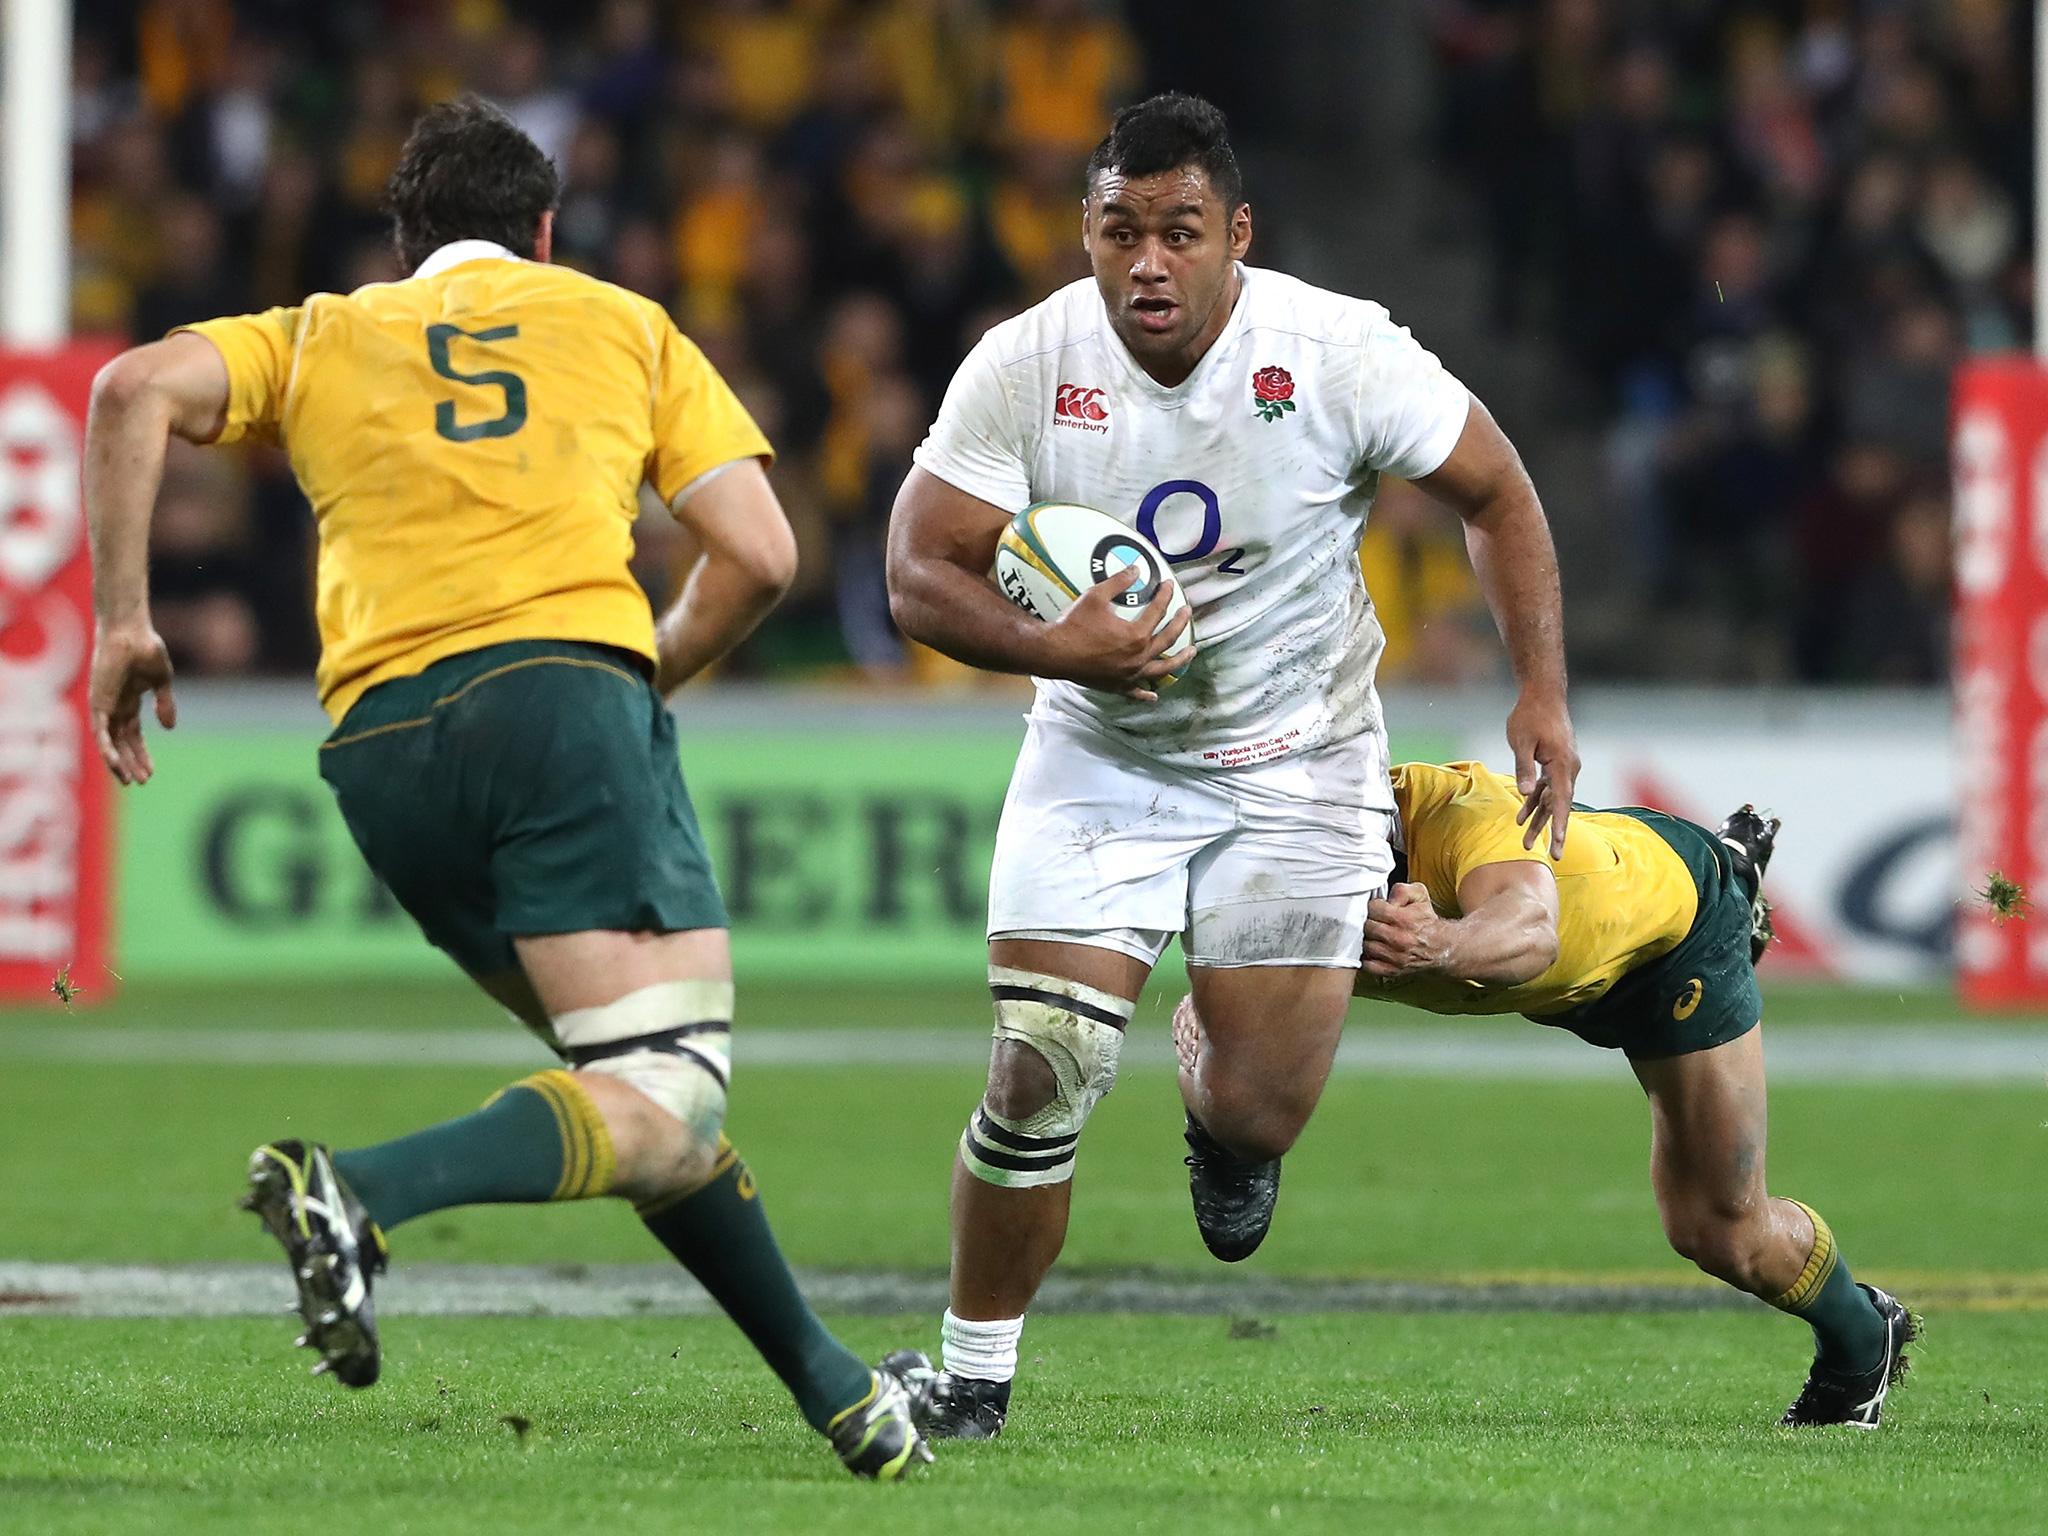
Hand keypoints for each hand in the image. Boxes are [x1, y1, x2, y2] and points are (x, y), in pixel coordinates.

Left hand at [90, 621, 176, 785]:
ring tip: (130, 780)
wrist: (131, 632)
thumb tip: (169, 728)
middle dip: (132, 763)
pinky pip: (100, 732)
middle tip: (141, 782)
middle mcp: (113, 706)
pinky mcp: (98, 702)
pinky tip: (115, 764)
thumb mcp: (162, 682)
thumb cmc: (146, 649)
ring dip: (119, 763)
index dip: (141, 754)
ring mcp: (104, 705)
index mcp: (128, 701)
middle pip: (122, 743)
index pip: (133, 735)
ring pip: (109, 742)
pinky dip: (107, 749)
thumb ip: (164, 704)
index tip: (151, 773)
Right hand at [1038, 567, 1194, 701]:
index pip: (1158, 612)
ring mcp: (1129, 675)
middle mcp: (1138, 658)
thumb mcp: (1096, 597)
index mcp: (1136, 636)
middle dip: (1179, 624)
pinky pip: (1135, 691)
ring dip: (1178, 660)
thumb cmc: (1074, 625)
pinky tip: (1153, 695)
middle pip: (1167, 640)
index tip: (1168, 585)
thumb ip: (1118, 582)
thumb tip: (1135, 570)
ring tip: (1190, 653)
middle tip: (1186, 613)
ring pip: (1161, 670)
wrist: (1054, 653)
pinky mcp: (1117, 686)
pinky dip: (1146, 694)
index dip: (1164, 596)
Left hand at [1362, 882, 1449, 979]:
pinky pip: (1368, 965)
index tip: (1377, 908)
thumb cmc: (1426, 920)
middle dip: (1368, 921)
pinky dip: (1367, 958)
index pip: (1374, 909)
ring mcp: (1395, 957)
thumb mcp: (1419, 896)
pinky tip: (1372, 949)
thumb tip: (1387, 897)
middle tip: (1373, 920)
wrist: (1440, 946)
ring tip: (1373, 934)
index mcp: (1405, 920)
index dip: (1373, 906)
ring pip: (1366, 945)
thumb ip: (1402, 890)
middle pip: (1367, 927)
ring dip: (1367, 939)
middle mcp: (1399, 940)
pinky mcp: (1391, 970)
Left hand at [1507, 690, 1578, 857]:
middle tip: (1552, 858)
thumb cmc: (1530, 715)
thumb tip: (1525, 794)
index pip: (1562, 800)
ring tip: (1526, 844)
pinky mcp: (1555, 764)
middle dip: (1553, 832)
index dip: (1559, 824)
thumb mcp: (1521, 741)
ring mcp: (1563, 767)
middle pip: (1560, 805)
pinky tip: (1522, 818)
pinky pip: (1547, 789)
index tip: (1557, 844)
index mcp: (1562, 764)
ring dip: (1539, 820)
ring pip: (1552, 800)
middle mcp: (1568, 768)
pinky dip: (1535, 802)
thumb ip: (1524, 768)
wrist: (1542, 694)